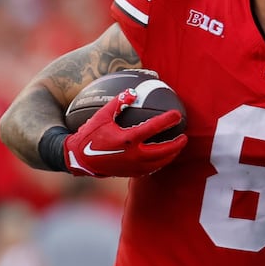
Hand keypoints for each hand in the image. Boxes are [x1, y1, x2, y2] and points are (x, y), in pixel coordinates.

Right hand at [63, 89, 186, 176]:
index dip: (167, 120)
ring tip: (178, 146)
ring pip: (160, 162)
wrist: (80, 159)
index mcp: (127, 139)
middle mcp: (133, 155)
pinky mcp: (132, 173)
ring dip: (172, 154)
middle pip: (163, 151)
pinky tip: (165, 156)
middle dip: (177, 144)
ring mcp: (134, 166)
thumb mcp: (102, 116)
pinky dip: (161, 162)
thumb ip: (118, 103)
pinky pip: (152, 168)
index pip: (153, 128)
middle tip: (184, 136)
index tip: (176, 114)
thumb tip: (132, 92)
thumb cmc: (90, 135)